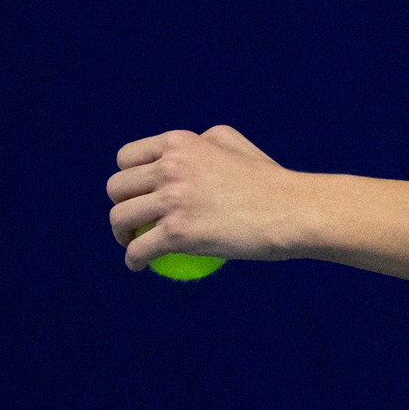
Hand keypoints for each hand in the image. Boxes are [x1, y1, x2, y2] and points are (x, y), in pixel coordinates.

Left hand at [105, 125, 303, 271]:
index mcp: (180, 143)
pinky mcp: (178, 232)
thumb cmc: (270, 181)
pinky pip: (139, 249)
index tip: (137, 194)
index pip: (127, 158)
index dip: (127, 178)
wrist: (291, 210)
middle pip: (117, 188)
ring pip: (120, 218)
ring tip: (133, 245)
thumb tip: (181, 153)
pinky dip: (133, 260)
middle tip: (134, 222)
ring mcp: (173, 199)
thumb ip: (204, 143)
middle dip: (120, 205)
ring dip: (121, 235)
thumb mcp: (235, 144)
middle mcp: (170, 167)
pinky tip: (138, 266)